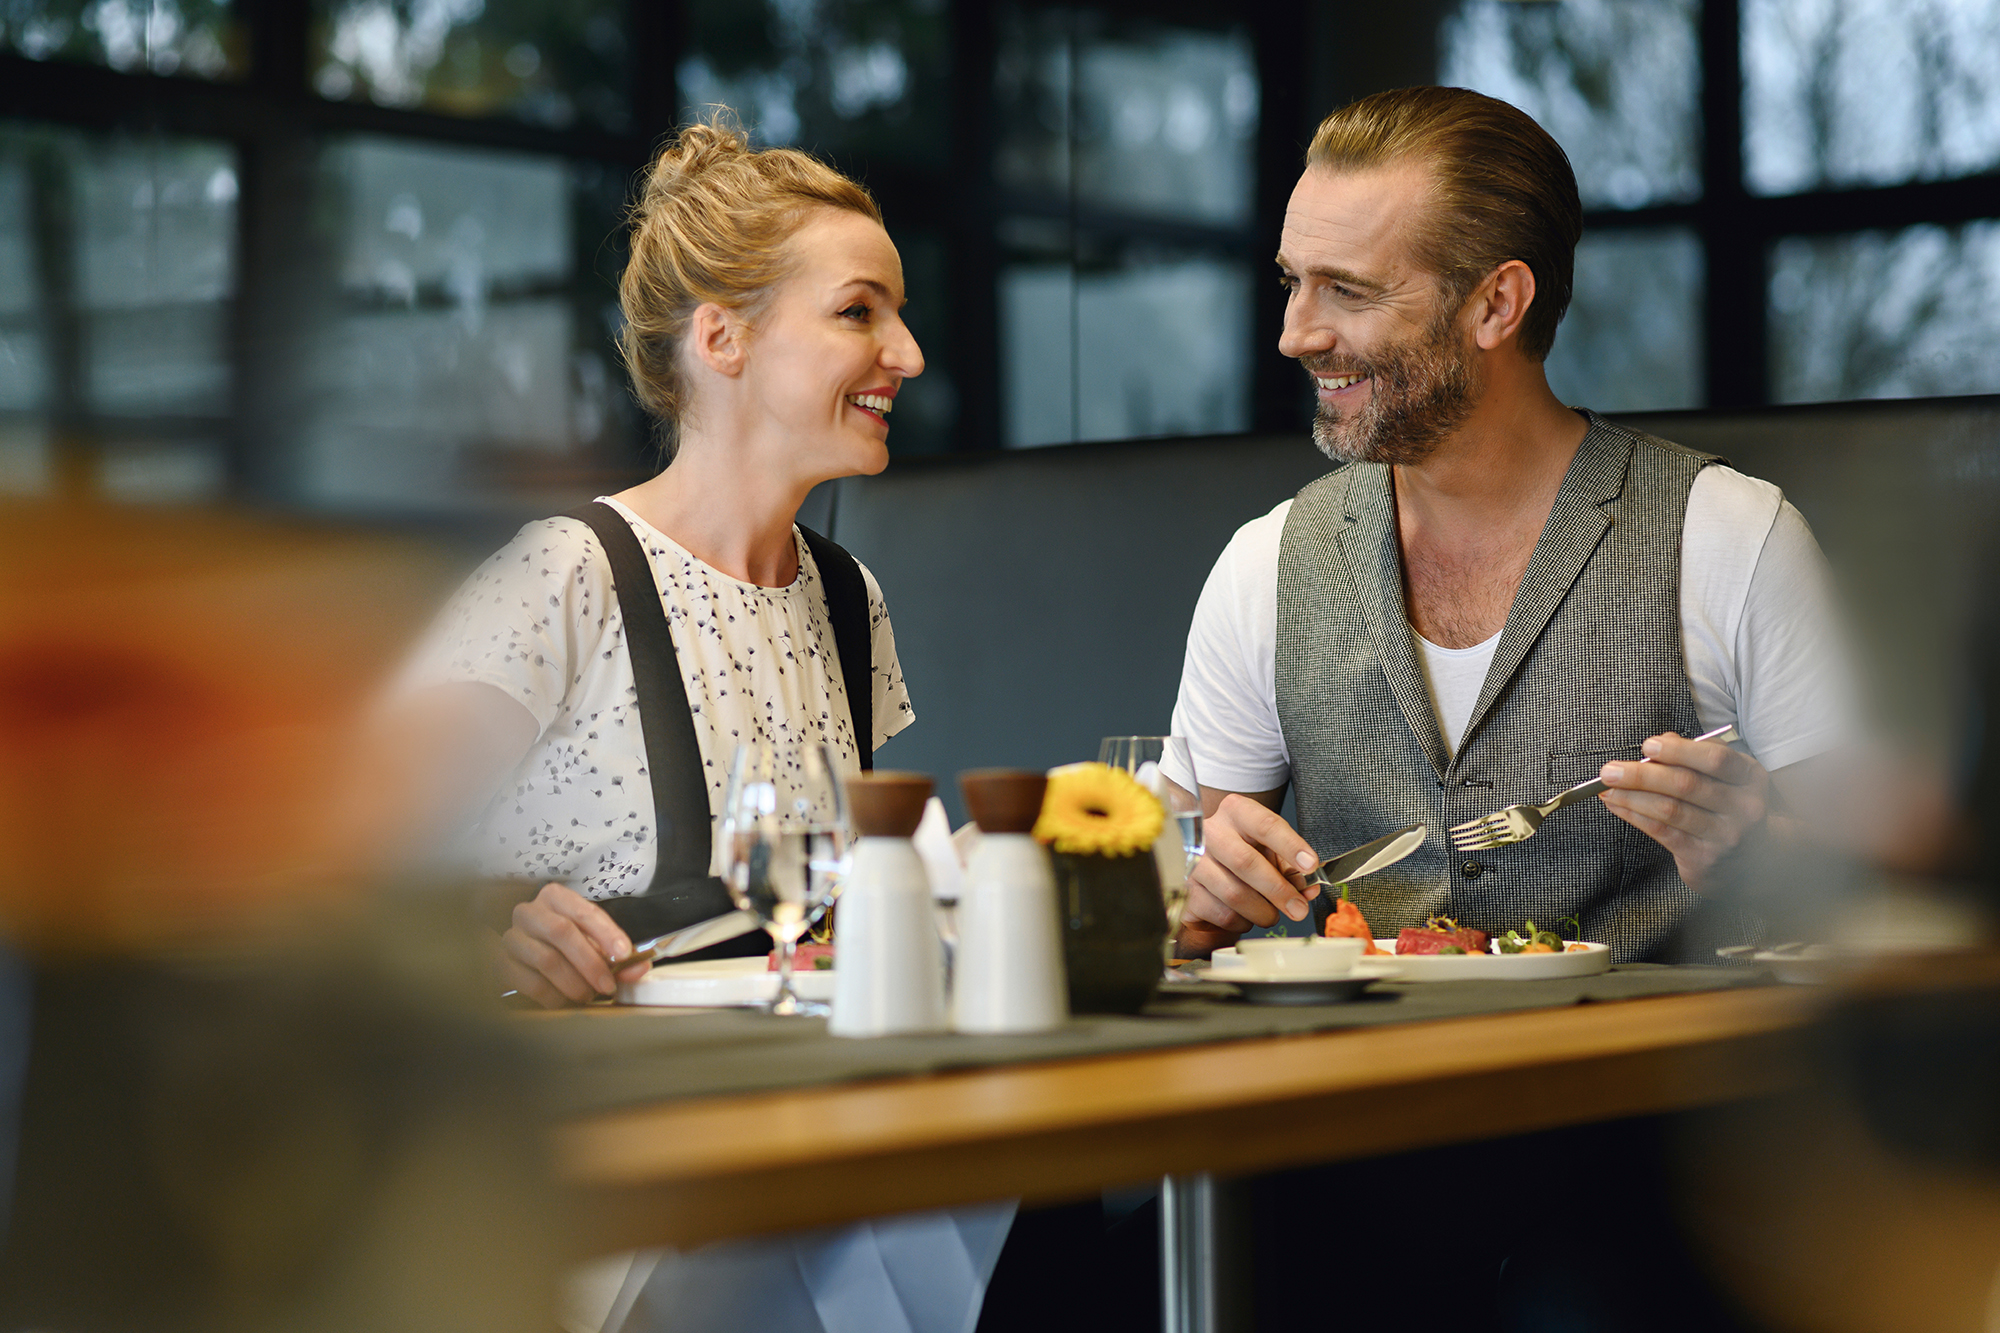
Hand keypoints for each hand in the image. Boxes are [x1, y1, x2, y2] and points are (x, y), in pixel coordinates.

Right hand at [498, 882, 653, 1007]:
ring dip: (573, 983)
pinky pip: (529, 982)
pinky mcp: (502, 963)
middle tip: (607, 985)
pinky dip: (553, 996)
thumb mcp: (592, 939)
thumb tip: (639, 966)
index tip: (623, 954)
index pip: (583, 911)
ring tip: (588, 995)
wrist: (528, 950)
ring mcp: (512, 938)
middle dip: (590, 962)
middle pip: (561, 932)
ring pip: (546, 959)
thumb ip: (616, 952)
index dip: (606, 933)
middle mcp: (530, 913)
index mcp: (555, 898)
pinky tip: (566, 1002)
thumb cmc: (565, 942)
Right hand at [1178, 793, 1320, 952]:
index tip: (1310, 866)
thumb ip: (1291, 868)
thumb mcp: (1270, 851)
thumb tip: (1307, 890)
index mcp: (1236, 812)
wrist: (1206, 863)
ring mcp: (1193, 860)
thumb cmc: (1244, 853)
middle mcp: (1211, 832)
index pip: (1265, 824)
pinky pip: (1220, 913)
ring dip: (1261, 912)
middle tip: (1298, 908)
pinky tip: (1245, 915)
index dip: (1290, 845)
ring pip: (1233, 894)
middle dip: (1278, 890)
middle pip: (1246, 862)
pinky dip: (1241, 922)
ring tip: (1270, 914)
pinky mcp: (1186, 889)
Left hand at [1598, 730, 1769, 889]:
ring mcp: (1727, 835)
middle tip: (1610, 770)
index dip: (1679, 751)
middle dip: (1642, 775)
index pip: (1716, 759)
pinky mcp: (1705, 857)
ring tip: (1606, 788)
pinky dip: (1634, 815)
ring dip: (1631, 796)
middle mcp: (1745, 807)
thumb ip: (1695, 755)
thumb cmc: (1726, 806)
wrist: (1750, 859)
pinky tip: (1617, 805)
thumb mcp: (1722, 777)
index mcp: (1750, 778)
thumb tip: (1662, 740)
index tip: (1648, 746)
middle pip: (1686, 784)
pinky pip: (1662, 831)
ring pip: (1670, 809)